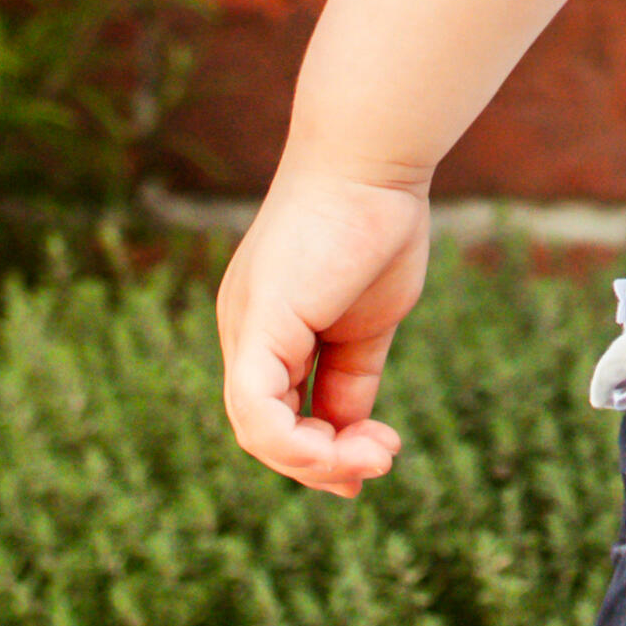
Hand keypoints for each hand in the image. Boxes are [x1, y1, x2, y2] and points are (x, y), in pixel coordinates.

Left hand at [217, 164, 438, 493]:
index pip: (278, 413)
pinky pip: (257, 412)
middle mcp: (244, 332)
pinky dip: (299, 446)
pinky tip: (346, 447)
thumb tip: (356, 440)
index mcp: (268, 329)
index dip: (323, 450)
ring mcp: (244, 328)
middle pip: (264, 430)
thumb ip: (351, 380)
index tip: (381, 454)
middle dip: (324, 463)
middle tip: (381, 460)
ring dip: (319, 462)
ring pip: (256, 431)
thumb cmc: (376, 227)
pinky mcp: (256, 326)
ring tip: (375, 457)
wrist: (372, 163)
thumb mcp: (366, 326)